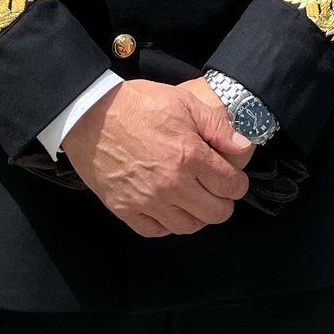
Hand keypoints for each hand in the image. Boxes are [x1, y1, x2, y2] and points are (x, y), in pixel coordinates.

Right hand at [60, 80, 251, 236]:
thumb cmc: (137, 104)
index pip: (231, 186)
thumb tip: (243, 146)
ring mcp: (147, 200)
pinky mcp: (125, 209)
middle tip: (219, 192)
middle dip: (224, 203)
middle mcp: (171, 184)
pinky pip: (155, 231)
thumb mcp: (184, 102)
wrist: (90, 114)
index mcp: (189, 155)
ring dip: (198, 217)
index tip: (234, 180)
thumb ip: (217, 127)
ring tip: (196, 202)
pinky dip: (167, 225)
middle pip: (215, 213)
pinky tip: (169, 209)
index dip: (238, 184)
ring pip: (188, 227)